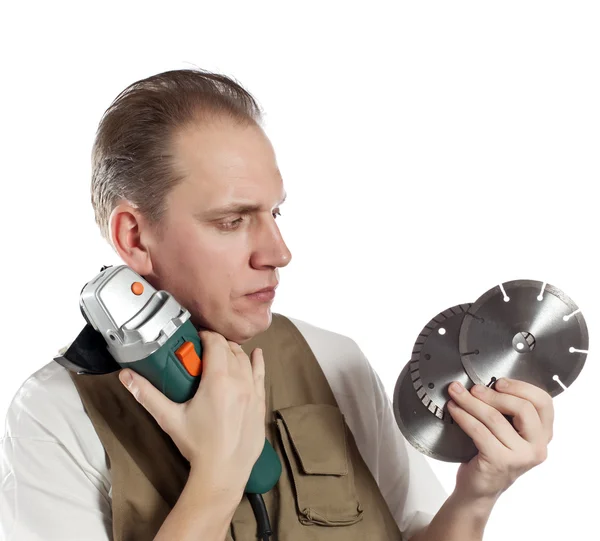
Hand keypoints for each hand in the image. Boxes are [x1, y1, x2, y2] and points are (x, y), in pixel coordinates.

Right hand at [118, 329, 266, 495]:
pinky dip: (258, 362)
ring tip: (222, 353)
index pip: (215, 343)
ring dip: (234, 352)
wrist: (222, 472)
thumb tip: (126, 376)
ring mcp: (252, 391)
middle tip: (203, 349)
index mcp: (218, 380)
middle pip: (230, 349)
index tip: (196, 338)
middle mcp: (239, 381)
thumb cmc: (196, 445)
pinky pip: (261, 375)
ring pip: (245, 360)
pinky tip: (257, 354)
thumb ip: (147, 394)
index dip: (205, 335)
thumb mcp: (169, 418)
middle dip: (217, 344)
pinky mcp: (260, 403)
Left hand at [447, 378, 552, 501]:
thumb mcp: (508, 432)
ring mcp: (521, 456)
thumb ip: (507, 411)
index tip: (499, 382)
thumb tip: (484, 382)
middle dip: (493, 394)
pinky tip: (454, 409)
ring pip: (495, 418)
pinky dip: (463, 416)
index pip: (543, 402)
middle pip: (522, 408)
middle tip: (472, 388)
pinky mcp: (500, 462)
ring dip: (471, 402)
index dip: (521, 387)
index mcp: (543, 434)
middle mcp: (537, 447)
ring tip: (456, 394)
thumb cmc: (491, 454)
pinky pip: (479, 431)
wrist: (479, 488)